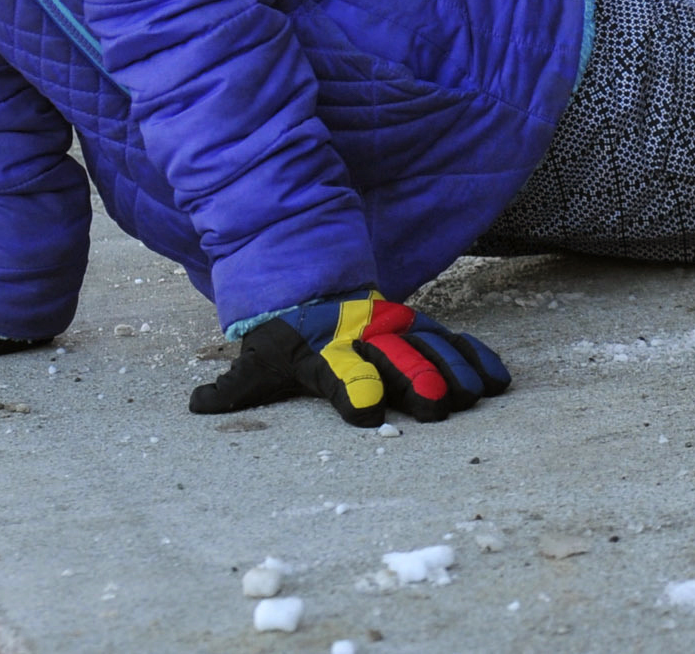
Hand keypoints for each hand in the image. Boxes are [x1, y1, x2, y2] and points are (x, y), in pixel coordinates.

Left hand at [189, 295, 510, 426]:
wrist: (307, 280)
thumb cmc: (281, 334)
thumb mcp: (254, 358)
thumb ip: (232, 388)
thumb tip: (194, 406)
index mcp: (322, 350)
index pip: (338, 373)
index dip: (351, 390)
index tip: (365, 414)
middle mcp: (362, 336)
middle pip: (394, 359)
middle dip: (418, 380)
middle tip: (442, 407)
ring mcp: (394, 327)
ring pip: (430, 347)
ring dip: (455, 370)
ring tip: (480, 396)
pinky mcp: (416, 325)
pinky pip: (450, 338)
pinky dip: (475, 356)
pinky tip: (499, 380)